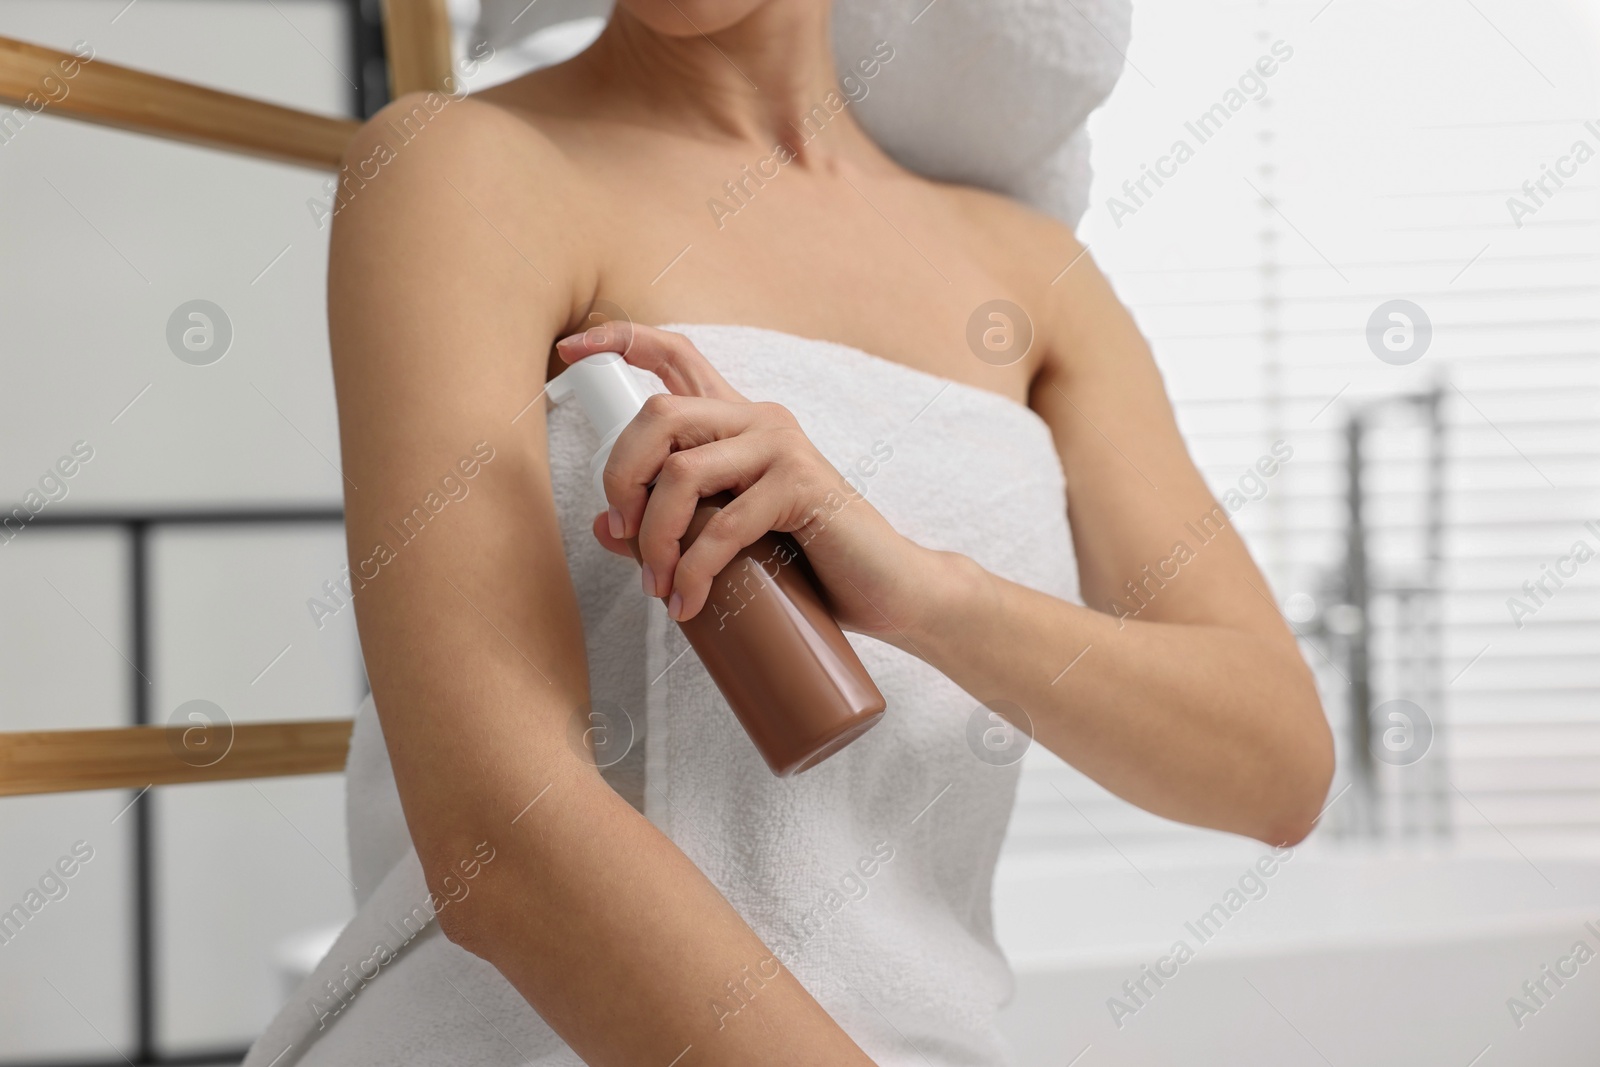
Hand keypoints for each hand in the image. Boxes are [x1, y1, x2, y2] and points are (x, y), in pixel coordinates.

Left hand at [554, 322, 946, 643]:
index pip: (676, 355)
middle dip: (620, 477)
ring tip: (658, 587)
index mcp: (739, 421)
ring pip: (682, 473)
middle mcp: (759, 419)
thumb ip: (671, 524)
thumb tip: (604, 525)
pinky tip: (689, 603)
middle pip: (659, 414)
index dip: (620, 339)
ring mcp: (783, 448)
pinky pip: (724, 525)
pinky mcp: (802, 487)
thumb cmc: (810, 564)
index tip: (568, 349)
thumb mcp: (728, 541)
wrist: (889, 591)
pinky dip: (694, 572)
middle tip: (622, 534)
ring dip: (654, 539)